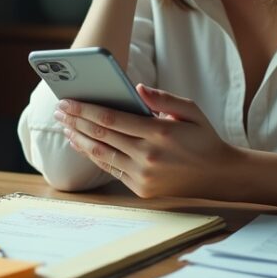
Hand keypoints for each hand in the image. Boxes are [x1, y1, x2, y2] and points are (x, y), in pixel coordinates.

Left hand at [53, 85, 239, 198]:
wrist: (218, 175)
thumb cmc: (203, 138)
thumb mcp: (191, 110)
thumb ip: (163, 98)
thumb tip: (137, 88)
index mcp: (159, 132)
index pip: (112, 118)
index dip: (85, 109)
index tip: (67, 101)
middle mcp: (148, 155)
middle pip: (101, 135)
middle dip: (76, 121)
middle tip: (58, 110)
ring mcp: (143, 175)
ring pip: (101, 154)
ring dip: (79, 140)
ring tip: (65, 127)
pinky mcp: (141, 188)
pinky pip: (110, 168)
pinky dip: (93, 155)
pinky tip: (82, 144)